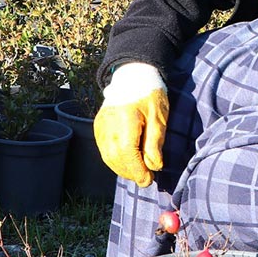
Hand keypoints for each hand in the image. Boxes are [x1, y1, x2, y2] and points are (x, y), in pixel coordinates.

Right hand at [93, 63, 168, 187]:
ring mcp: (100, 126)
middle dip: (131, 172)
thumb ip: (155, 143)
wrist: (132, 75)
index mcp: (125, 121)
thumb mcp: (159, 118)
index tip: (149, 180)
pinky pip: (104, 149)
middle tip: (146, 178)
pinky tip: (127, 161)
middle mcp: (108, 125)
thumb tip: (153, 166)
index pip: (127, 154)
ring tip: (138, 172)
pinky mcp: (98, 126)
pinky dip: (114, 159)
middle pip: (116, 158)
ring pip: (108, 156)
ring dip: (122, 169)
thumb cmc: (149, 95)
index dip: (137, 171)